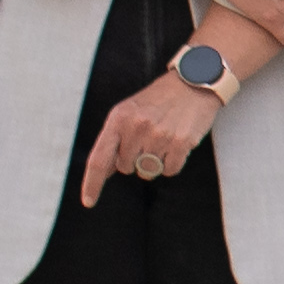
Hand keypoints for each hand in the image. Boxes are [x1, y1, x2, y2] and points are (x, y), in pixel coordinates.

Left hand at [85, 77, 223, 196]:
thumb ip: (115, 139)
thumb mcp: (129, 110)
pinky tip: (176, 142)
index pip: (99, 159)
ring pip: (148, 171)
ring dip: (154, 161)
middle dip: (135, 158)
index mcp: (118, 118)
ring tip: (163, 138)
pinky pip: (170, 170)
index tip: (88, 201)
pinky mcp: (180, 143)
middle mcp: (136, 127)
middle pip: (126, 168)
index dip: (92, 183)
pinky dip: (173, 162)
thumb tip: (104, 171)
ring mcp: (159, 136)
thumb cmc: (159, 98)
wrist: (194, 82)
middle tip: (148, 137)